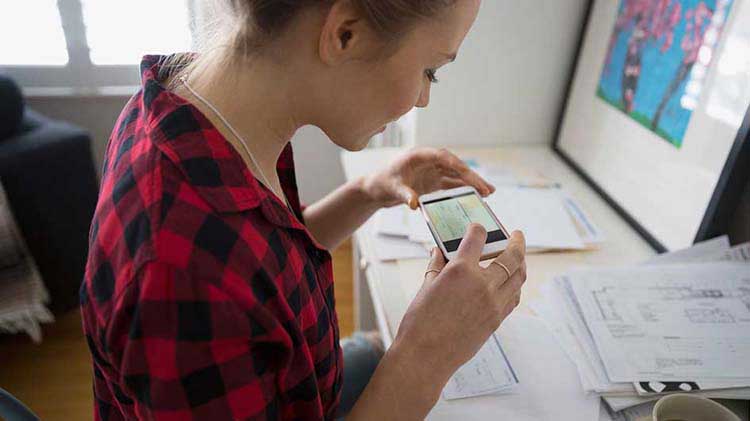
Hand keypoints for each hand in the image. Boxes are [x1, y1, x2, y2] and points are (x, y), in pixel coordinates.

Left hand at [361, 148, 495, 209]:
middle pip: (455, 166)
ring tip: (489, 193)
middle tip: (487, 189)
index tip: (470, 175)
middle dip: (471, 177)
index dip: (458, 165)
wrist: (375, 188)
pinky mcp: (433, 181)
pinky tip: (477, 195)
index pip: (443, 157)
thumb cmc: (381, 183)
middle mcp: (429, 160)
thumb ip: (404, 195)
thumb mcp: (391, 189)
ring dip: (472, 183)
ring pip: (457, 175)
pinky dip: (464, 189)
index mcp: (419, 155)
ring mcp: (432, 170)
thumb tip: (415, 204)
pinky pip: (452, 184)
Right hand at [392, 226, 526, 380]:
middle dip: (517, 241)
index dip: (478, 229)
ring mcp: (494, 303)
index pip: (478, 237)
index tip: (478, 227)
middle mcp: (483, 284)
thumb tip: (439, 251)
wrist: (426, 355)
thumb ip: (437, 265)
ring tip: (518, 256)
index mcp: (461, 270)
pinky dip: (515, 284)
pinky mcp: (497, 319)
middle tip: (517, 234)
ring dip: (521, 262)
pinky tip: (510, 281)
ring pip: (519, 276)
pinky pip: (514, 296)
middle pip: (511, 255)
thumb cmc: (420, 321)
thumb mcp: (426, 286)